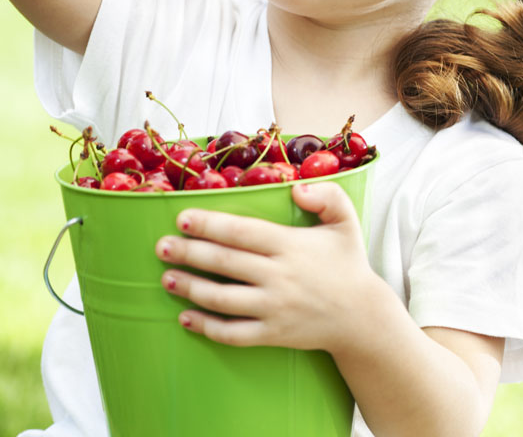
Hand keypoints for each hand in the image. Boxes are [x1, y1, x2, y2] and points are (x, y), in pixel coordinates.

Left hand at [156, 181, 378, 352]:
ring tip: (166, 278)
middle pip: (225, 263)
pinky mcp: (273, 335)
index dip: (210, 224)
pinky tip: (186, 317)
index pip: (242, 232)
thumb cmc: (348, 263)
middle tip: (161, 246)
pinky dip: (207, 328)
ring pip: (223, 299)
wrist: (362, 317)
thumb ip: (326, 195)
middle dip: (189, 253)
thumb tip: (296, 187)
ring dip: (191, 288)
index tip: (183, 217)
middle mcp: (279, 277)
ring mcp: (274, 309)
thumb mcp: (346, 220)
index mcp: (291, 245)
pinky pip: (234, 334)